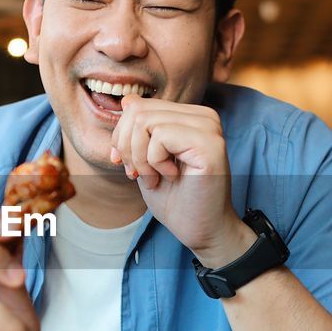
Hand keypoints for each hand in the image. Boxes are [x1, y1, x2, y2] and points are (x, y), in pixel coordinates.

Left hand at [109, 95, 254, 266]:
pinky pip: (160, 136)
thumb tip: (128, 100)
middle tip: (138, 174)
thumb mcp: (147, 160)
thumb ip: (139, 132)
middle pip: (138, 111)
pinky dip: (154, 162)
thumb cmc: (177, 200)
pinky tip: (171, 177)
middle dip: (127, 147)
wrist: (202, 230)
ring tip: (155, 178)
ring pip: (145, 122)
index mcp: (190, 117)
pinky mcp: (209, 143)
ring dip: (140, 158)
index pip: (139, 106)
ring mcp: (209, 128)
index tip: (126, 165)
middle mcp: (204, 116)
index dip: (122, 136)